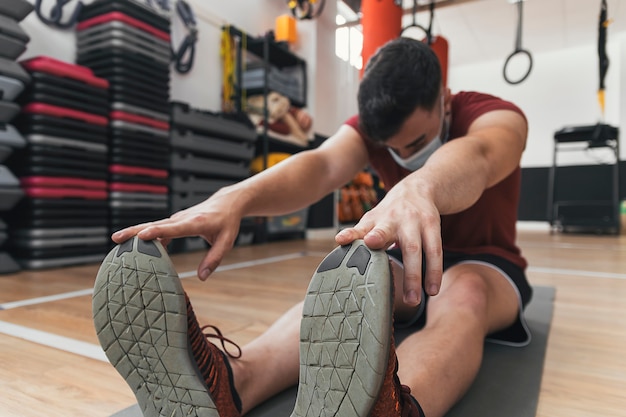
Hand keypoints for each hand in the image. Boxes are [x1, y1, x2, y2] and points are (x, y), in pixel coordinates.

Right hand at [112, 191, 242, 280]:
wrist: (227, 203)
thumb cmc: (227, 222)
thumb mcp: (227, 241)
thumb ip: (214, 259)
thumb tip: (202, 277)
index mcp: (196, 223)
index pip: (173, 228)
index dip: (157, 231)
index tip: (142, 235)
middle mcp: (183, 219)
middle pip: (155, 225)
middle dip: (135, 231)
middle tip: (116, 238)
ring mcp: (177, 219)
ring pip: (153, 225)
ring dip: (135, 232)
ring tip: (117, 243)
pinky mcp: (176, 221)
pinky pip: (158, 228)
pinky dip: (147, 236)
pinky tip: (136, 247)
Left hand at [335, 182, 442, 305]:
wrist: (417, 189)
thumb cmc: (389, 213)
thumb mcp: (372, 220)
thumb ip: (357, 233)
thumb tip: (339, 242)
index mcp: (376, 220)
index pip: (361, 227)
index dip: (351, 234)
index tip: (341, 240)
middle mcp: (395, 219)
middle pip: (391, 237)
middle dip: (390, 259)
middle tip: (381, 281)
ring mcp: (415, 221)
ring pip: (417, 249)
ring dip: (415, 275)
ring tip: (413, 300)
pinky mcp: (432, 226)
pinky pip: (435, 250)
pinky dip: (434, 271)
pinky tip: (432, 289)